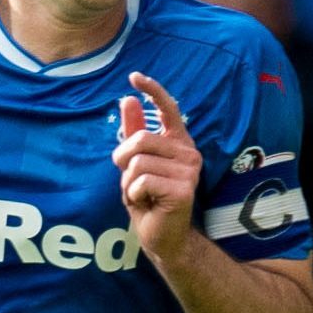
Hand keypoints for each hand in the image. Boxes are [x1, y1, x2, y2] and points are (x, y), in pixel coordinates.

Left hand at [112, 72, 200, 260]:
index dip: (153, 90)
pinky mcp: (183, 189)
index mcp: (178, 142)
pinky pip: (142, 180)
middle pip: (141, 139)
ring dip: (129, 181)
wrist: (162, 235)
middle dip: (123, 159)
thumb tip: (128, 99)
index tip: (134, 76)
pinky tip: (148, 203)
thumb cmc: (149, 198)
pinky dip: (134, 194)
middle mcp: (189, 152)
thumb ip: (134, 133)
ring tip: (142, 193)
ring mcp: (189, 171)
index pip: (168, 109)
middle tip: (131, 180)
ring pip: (138, 161)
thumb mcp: (135, 163)